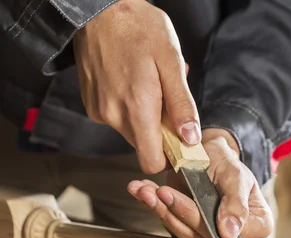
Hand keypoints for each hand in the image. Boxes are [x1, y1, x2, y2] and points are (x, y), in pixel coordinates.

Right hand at [73, 0, 199, 173]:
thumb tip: (190, 138)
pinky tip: (132, 81)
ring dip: (146, 115)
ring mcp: (100, 111)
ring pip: (133, 131)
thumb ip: (182, 104)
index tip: (180, 141)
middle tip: (165, 97)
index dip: (169, 156)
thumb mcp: (171, 62)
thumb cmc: (138, 29)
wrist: (98, 10)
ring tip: (148, 84)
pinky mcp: (92, 105)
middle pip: (145, 145)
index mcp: (137, 108)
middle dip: (161, 129)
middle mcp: (114, 115)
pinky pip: (118, 118)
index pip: (152, 161)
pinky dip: (129, 106)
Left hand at [127, 129, 273, 237]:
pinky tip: (143, 192)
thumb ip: (237, 203)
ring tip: (147, 190)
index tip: (183, 203)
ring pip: (185, 236)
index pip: (233, 237)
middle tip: (160, 192)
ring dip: (163, 212)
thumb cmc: (227, 163)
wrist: (208, 155)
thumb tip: (230, 234)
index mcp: (258, 225)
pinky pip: (173, 228)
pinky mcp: (190, 233)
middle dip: (179, 214)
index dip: (208, 224)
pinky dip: (156, 209)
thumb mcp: (236, 176)